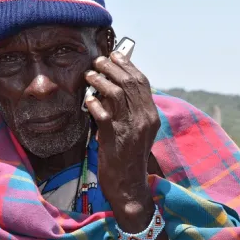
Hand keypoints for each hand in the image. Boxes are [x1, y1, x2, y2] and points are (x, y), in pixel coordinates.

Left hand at [84, 52, 159, 227]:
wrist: (130, 183)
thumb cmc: (131, 156)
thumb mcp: (138, 131)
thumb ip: (132, 111)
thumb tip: (115, 88)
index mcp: (151, 115)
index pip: (142, 82)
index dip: (128, 66)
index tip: (117, 55)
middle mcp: (144, 118)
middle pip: (129, 83)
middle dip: (113, 67)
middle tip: (99, 60)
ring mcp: (130, 127)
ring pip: (116, 93)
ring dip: (100, 80)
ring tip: (90, 74)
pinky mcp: (115, 136)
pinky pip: (103, 112)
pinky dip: (94, 102)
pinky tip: (88, 99)